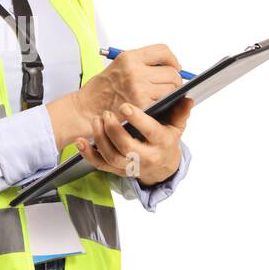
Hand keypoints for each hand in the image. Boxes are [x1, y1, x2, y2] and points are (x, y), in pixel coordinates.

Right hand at [46, 43, 186, 151]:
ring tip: (158, 96)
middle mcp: (135, 71)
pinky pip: (164, 102)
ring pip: (171, 88)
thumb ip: (141, 64)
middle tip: (168, 85)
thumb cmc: (100, 90)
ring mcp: (139, 88)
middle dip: (173, 79)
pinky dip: (163, 104)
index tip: (173, 66)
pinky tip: (154, 105)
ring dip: (169, 93)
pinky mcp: (141, 105)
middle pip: (171, 71)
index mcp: (129, 58)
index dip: (172, 60)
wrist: (84, 109)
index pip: (163, 51)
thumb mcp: (118, 66)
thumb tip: (166, 66)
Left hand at [75, 98, 193, 186]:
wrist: (161, 167)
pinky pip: (100, 165)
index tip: (125, 106)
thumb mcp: (176, 127)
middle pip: (127, 147)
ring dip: (100, 139)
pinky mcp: (117, 170)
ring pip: (112, 157)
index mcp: (161, 143)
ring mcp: (130, 166)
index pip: (150, 131)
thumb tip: (187, 99)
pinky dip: (88, 154)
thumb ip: (179, 112)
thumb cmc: (165, 141)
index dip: (138, 119)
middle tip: (106, 113)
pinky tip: (80, 142)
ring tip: (96, 121)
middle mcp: (146, 157)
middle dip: (114, 130)